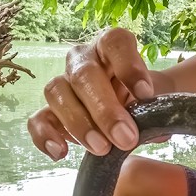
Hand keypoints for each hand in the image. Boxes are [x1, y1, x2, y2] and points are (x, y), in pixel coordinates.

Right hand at [27, 27, 154, 159]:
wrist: (130, 106)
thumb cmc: (142, 96)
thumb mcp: (155, 96)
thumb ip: (157, 107)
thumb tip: (155, 131)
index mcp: (110, 46)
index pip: (115, 43)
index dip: (129, 66)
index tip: (146, 94)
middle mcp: (82, 60)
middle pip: (84, 75)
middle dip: (105, 110)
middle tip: (126, 138)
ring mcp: (63, 83)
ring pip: (57, 93)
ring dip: (79, 124)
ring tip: (101, 149)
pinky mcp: (49, 110)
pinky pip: (37, 119)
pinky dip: (45, 136)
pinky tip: (60, 152)